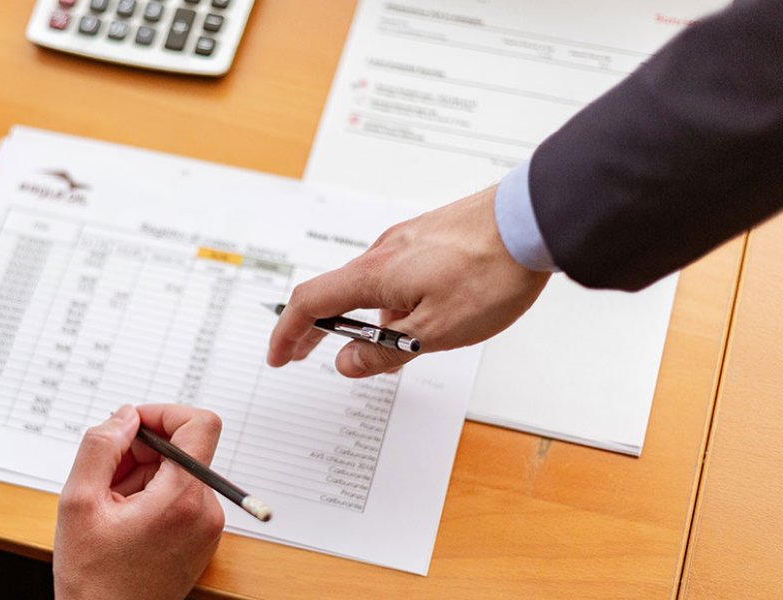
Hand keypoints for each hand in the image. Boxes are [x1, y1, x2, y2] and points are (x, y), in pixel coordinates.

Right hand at [54, 404, 224, 599]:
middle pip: (181, 449)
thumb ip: (100, 446)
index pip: (200, 424)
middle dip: (140, 450)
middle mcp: (205, 512)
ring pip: (176, 473)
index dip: (164, 413)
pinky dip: (149, 496)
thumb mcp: (79, 502)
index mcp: (182, 499)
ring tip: (109, 507)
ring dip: (140, 475)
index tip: (132, 426)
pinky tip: (121, 520)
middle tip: (103, 477)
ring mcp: (206, 528)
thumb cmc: (94, 579)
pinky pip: (178, 497)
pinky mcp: (199, 539)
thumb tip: (124, 416)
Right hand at [267, 186, 550, 377]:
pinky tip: (422, 315)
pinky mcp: (432, 236)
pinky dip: (390, 299)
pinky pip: (397, 272)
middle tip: (304, 354)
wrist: (535, 220)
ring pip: (371, 285)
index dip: (288, 334)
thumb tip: (347, 364)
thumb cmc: (491, 271)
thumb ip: (385, 351)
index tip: (279, 357)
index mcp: (374, 275)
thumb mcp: (435, 332)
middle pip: (335, 292)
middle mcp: (383, 252)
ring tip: (390, 348)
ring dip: (364, 317)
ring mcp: (408, 240)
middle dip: (316, 327)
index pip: (311, 304)